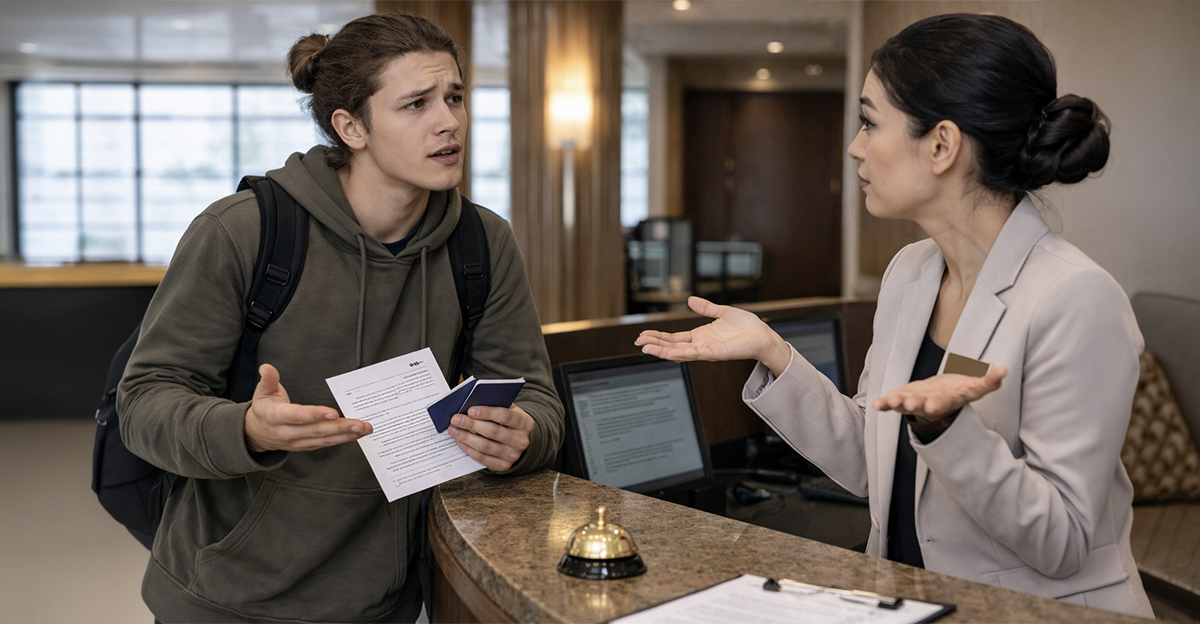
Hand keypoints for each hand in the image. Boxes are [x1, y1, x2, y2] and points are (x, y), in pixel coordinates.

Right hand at [244, 363, 371, 452]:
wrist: (256, 434)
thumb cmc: (264, 410)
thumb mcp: (262, 392)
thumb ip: (268, 380)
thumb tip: (266, 368)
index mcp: (277, 417)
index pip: (299, 416)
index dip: (316, 415)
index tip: (333, 413)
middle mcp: (289, 432)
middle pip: (318, 430)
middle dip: (341, 427)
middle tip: (360, 423)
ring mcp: (299, 442)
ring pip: (326, 439)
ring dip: (347, 434)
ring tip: (365, 429)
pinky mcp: (307, 446)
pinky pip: (327, 443)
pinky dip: (343, 439)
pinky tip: (357, 434)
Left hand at [447, 404, 533, 471]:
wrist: (519, 441)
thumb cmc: (510, 421)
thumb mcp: (509, 409)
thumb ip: (496, 404)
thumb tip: (472, 400)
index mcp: (524, 422)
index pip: (505, 416)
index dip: (487, 413)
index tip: (470, 409)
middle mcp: (520, 440)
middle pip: (493, 432)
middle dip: (471, 424)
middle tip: (456, 419)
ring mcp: (512, 455)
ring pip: (485, 446)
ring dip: (466, 437)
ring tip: (453, 429)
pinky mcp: (503, 466)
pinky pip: (481, 458)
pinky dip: (468, 448)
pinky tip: (459, 440)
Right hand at [634, 296, 791, 375]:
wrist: (763, 336)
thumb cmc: (747, 327)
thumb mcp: (722, 312)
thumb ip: (706, 308)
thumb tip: (690, 300)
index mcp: (701, 336)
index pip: (674, 338)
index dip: (658, 337)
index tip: (643, 335)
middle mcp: (701, 345)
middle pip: (672, 346)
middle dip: (654, 344)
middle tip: (637, 342)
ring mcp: (706, 351)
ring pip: (678, 352)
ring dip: (661, 350)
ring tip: (645, 348)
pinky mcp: (715, 353)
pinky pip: (694, 354)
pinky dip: (680, 354)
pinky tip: (668, 352)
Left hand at [872, 366, 1007, 419]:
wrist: (939, 399)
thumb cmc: (956, 391)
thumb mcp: (973, 388)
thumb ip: (988, 382)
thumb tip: (1004, 371)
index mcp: (950, 399)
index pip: (947, 401)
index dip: (940, 403)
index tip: (934, 406)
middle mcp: (932, 403)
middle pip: (925, 404)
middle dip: (918, 404)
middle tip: (911, 405)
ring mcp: (916, 402)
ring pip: (907, 403)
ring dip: (898, 403)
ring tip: (890, 401)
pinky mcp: (904, 399)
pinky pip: (893, 402)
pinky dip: (885, 404)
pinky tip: (877, 404)